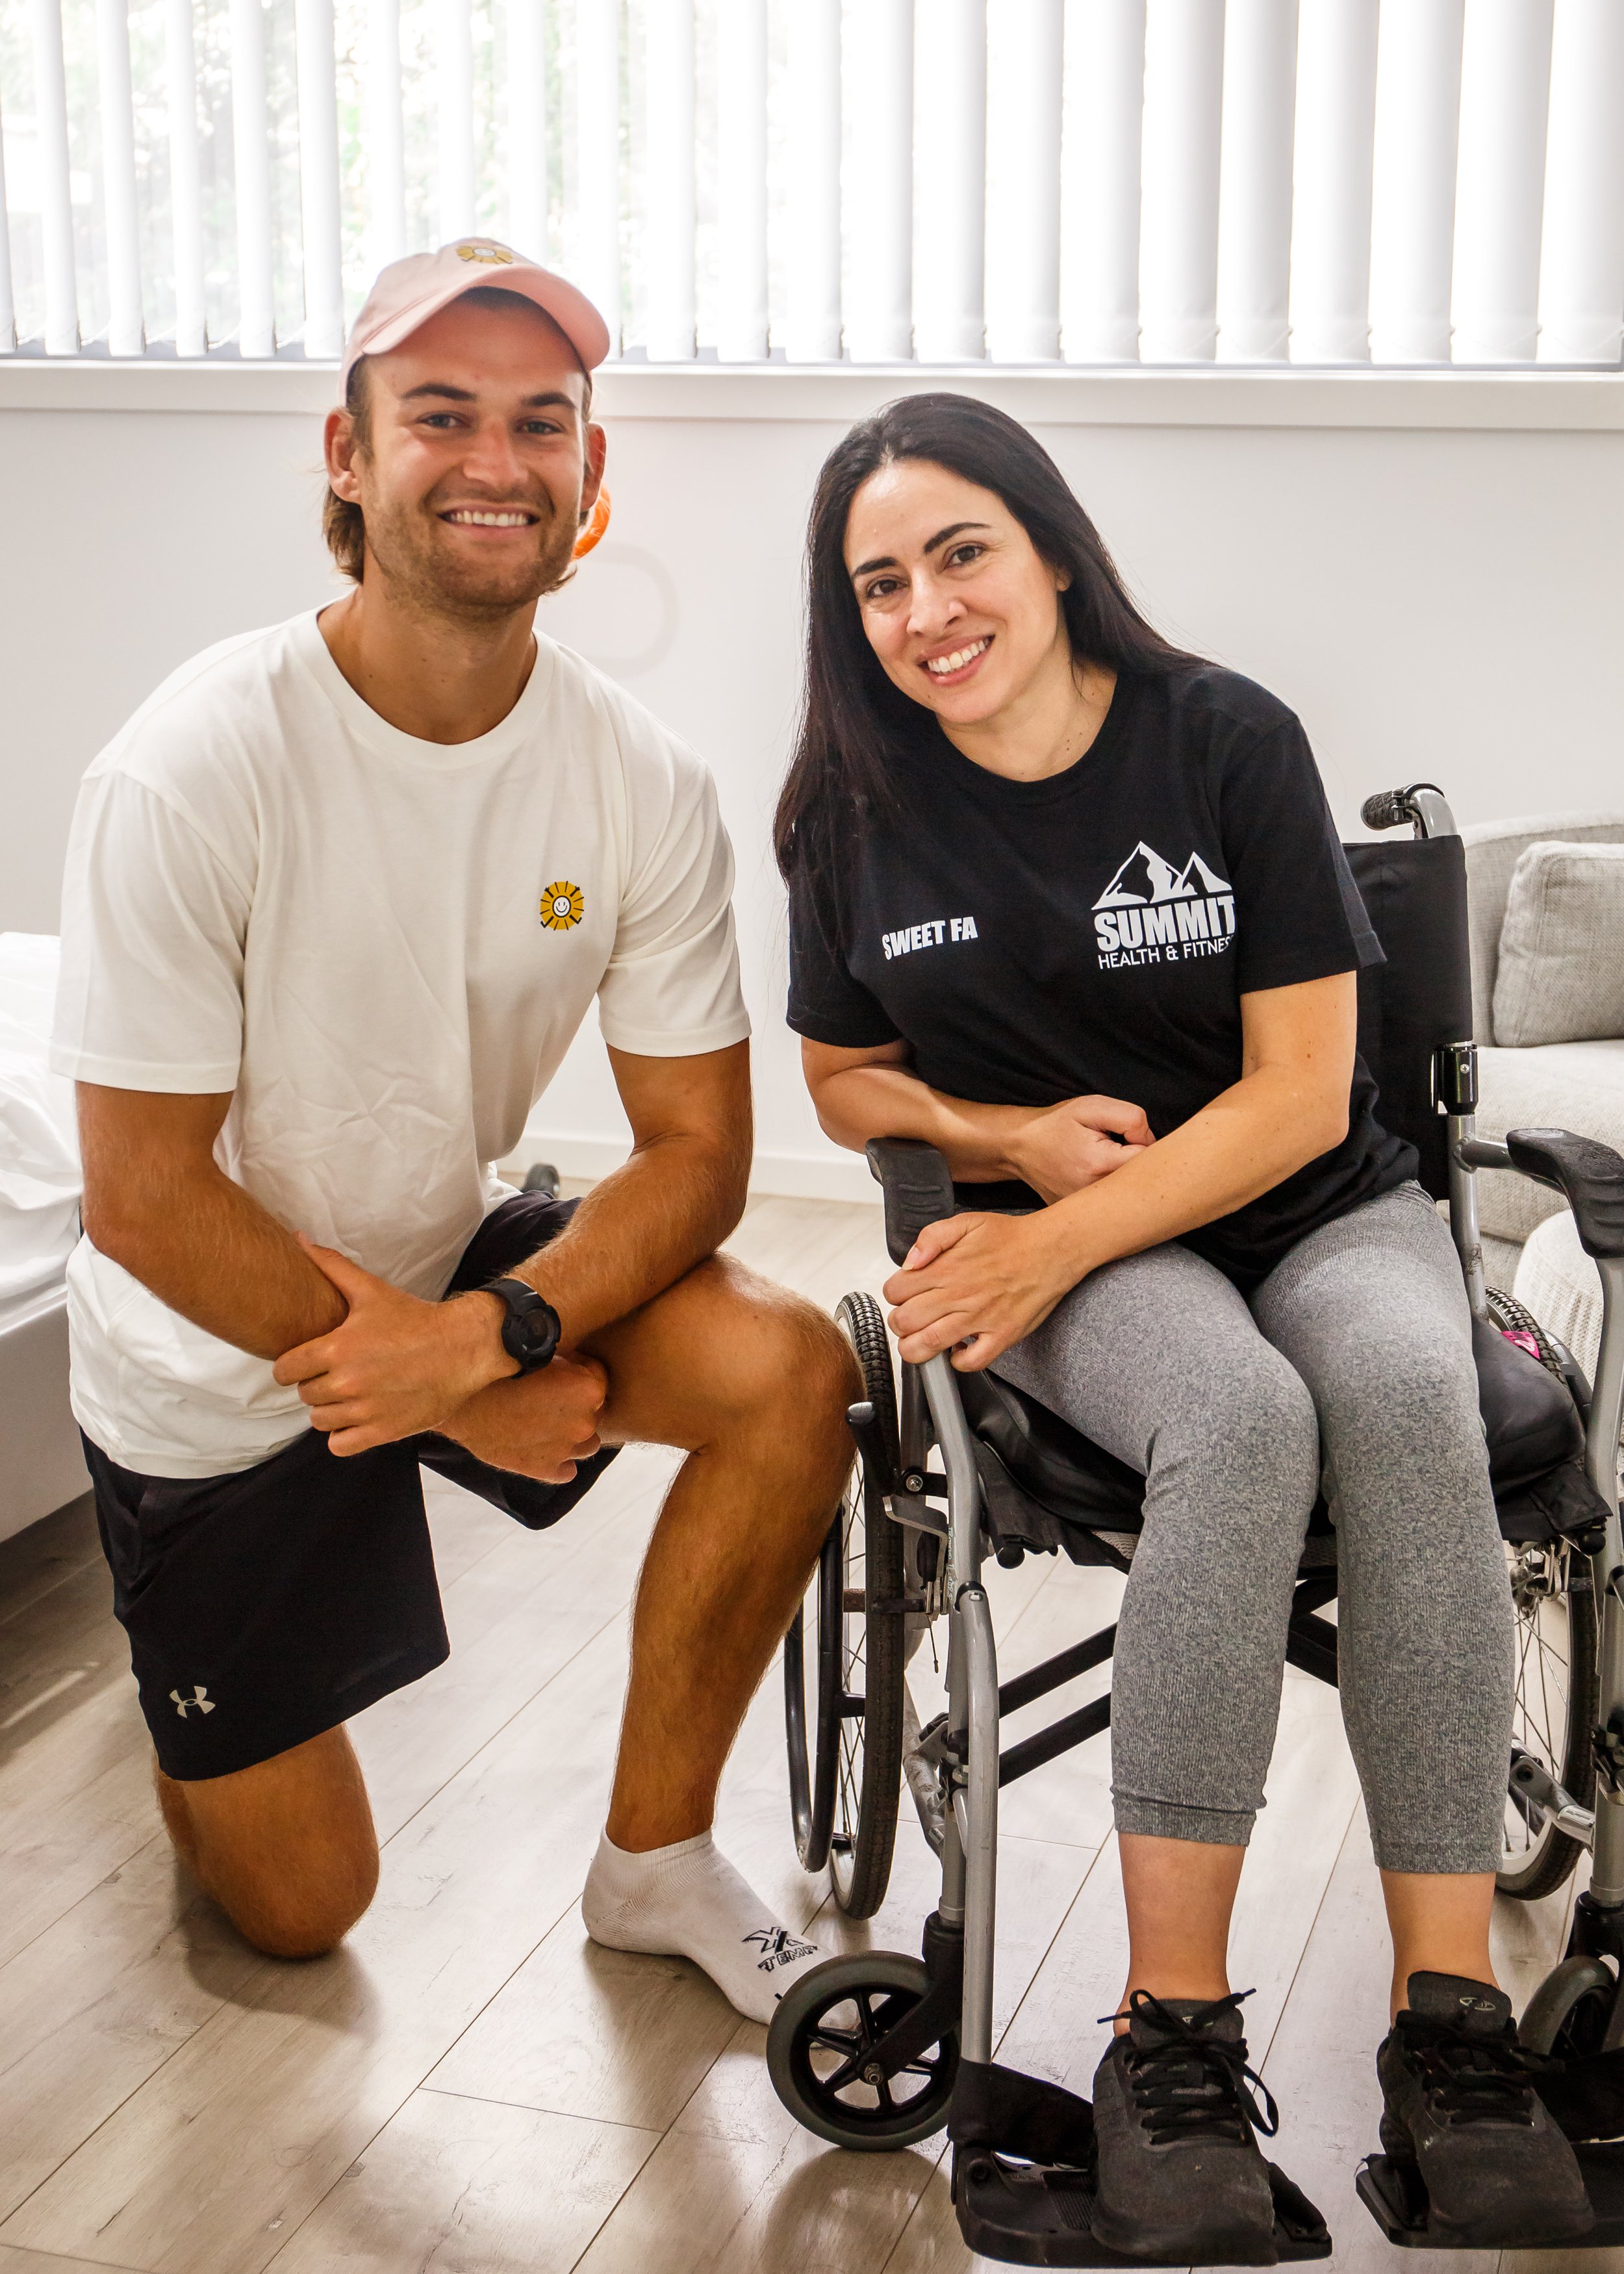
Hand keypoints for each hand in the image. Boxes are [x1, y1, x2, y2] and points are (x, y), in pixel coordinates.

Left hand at [272, 1239, 515, 1454]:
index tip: (307, 1361)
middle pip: (305, 1395)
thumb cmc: (414, 1319)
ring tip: (348, 1395)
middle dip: (316, 1384)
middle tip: (337, 1373)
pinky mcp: (382, 1431)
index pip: (285, 1370)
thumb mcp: (371, 1290)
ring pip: (320, 1420)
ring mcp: (364, 1410)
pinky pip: (340, 1445)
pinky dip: (344, 1435)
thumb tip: (300, 1240)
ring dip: (330, 1409)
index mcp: (336, 1349)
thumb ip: (332, 1266)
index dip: (293, 1365)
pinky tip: (358, 1416)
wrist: (462, 1348)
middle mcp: (346, 1383)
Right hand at [438, 1357, 608, 1482]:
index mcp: (588, 1389)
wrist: (461, 1401)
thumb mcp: (540, 1355)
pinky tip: (538, 1447)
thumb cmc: (498, 1371)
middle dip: (578, 1406)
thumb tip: (575, 1365)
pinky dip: (557, 1461)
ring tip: (545, 1425)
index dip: (580, 1373)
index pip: (599, 1379)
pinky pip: (566, 1470)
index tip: (561, 1373)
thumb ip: (567, 1364)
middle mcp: (584, 1421)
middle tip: (549, 1400)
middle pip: (594, 1413)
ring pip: (585, 1444)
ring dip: (572, 1436)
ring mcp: (566, 1449)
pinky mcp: (545, 1470)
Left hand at [883, 1211, 1078, 1370]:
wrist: (1052, 1250)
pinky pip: (970, 1363)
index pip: (895, 1291)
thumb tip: (910, 1262)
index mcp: (947, 1268)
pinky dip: (958, 1362)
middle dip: (899, 1322)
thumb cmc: (1011, 1238)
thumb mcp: (966, 1221)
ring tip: (921, 1339)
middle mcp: (960, 1295)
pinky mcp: (1002, 1336)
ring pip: (928, 1346)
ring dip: (916, 1347)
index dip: (894, 1293)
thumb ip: (931, 1237)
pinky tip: (958, 1348)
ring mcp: (980, 1319)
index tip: (904, 1293)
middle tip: (910, 1317)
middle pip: (904, 1322)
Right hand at [1005, 1094, 1153, 1204]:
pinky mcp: (1083, 1218)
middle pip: (1143, 1183)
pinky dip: (1111, 1193)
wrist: (1021, 1148)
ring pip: (1128, 1196)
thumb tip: (1150, 1141)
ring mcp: (1087, 1210)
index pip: (1149, 1160)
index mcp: (1100, 1165)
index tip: (1124, 1137)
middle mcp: (1095, 1194)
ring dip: (1123, 1179)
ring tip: (1100, 1163)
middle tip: (1114, 1150)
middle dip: (1137, 1165)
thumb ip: (1131, 1118)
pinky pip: (1112, 1207)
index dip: (1142, 1143)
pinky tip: (1092, 1178)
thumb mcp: (1092, 1106)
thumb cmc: (1057, 1125)